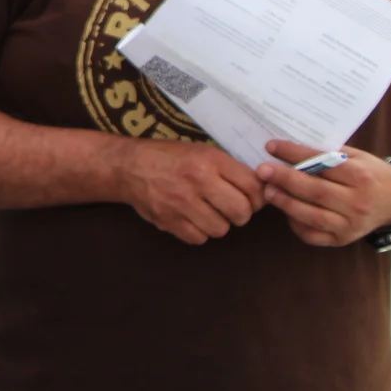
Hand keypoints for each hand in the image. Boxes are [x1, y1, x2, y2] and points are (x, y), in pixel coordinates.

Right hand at [115, 139, 265, 244]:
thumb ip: (229, 169)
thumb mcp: (201, 152)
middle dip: (240, 214)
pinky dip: (198, 232)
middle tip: (229, 208)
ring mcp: (181, 203)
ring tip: (207, 212)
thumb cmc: (169, 157)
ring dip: (217, 223)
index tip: (251, 198)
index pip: (252, 187)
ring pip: (221, 229)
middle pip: (241, 212)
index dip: (257, 196)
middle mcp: (197, 181)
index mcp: (209, 160)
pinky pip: (199, 238)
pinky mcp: (168, 220)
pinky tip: (190, 218)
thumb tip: (262, 192)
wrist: (128, 166)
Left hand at [257, 141, 390, 246]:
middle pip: (316, 191)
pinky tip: (285, 211)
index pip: (323, 164)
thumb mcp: (356, 156)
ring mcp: (352, 225)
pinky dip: (296, 224)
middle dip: (285, 179)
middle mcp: (358, 203)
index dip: (295, 154)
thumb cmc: (371, 173)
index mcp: (361, 177)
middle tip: (262, 170)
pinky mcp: (344, 239)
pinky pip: (314, 235)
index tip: (271, 146)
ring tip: (268, 190)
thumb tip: (287, 147)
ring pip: (313, 216)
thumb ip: (327, 153)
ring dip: (286, 203)